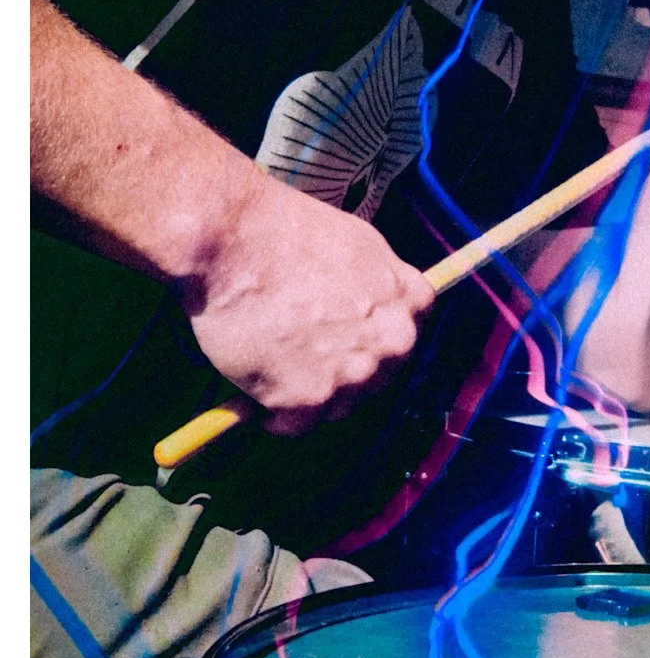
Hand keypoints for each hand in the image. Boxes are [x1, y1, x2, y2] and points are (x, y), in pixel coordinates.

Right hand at [183, 170, 434, 433]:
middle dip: (342, 370)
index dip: (369, 340)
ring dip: (310, 392)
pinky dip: (274, 412)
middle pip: (374, 379)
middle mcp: (391, 343)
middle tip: (302, 351)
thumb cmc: (285, 232)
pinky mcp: (307, 399)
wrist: (232, 240)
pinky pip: (295, 424)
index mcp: (408, 304)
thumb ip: (377, 283)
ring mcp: (351, 374)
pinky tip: (257, 380)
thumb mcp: (359, 244)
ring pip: (336, 405)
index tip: (346, 338)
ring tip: (275, 358)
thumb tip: (370, 308)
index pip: (403, 342)